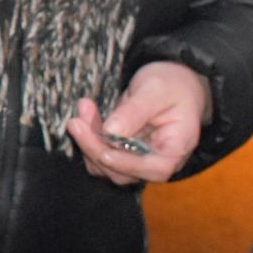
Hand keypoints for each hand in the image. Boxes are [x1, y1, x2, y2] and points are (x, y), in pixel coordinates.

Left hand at [64, 62, 209, 185]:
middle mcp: (157, 161)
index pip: (152, 169)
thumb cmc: (173, 84)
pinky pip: (99, 154)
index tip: (103, 151)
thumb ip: (135, 111)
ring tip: (84, 107)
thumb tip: (111, 131)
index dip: (125, 164)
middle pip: (122, 172)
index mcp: (175, 150)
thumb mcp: (156, 90)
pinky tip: (87, 112)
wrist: (172, 81)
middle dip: (95, 147)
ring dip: (88, 140)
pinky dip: (89, 136)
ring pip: (105, 165)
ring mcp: (138, 161)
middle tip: (77, 121)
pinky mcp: (122, 153)